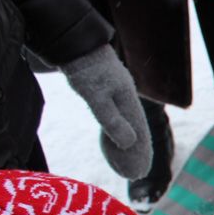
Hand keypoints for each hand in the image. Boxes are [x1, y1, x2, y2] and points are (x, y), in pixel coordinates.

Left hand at [59, 45, 151, 178]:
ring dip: (125, 142)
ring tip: (125, 160)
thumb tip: (130, 143)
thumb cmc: (84, 69)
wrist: (71, 42)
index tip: (141, 170)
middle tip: (135, 172)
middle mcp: (125, 98)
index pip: (140, 132)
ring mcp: (114, 94)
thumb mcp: (96, 97)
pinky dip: (115, 130)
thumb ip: (112, 120)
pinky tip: (110, 137)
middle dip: (137, 151)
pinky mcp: (103, 90)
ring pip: (124, 123)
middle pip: (135, 129)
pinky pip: (114, 117)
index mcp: (128, 100)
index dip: (142, 152)